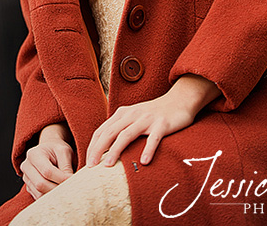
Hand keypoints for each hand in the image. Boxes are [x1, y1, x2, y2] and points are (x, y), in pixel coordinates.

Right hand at [20, 123, 73, 199]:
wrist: (49, 151)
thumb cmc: (57, 150)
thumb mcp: (64, 151)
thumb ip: (66, 166)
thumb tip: (70, 181)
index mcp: (34, 154)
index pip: (47, 171)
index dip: (61, 178)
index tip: (73, 180)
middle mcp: (26, 167)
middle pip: (40, 184)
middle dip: (57, 188)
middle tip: (70, 188)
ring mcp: (26, 178)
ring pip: (39, 193)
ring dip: (54, 195)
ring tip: (66, 190)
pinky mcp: (29, 187)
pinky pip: (39, 197)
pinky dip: (50, 197)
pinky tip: (59, 193)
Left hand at [87, 74, 220, 167]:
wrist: (180, 99)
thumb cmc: (155, 113)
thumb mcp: (134, 116)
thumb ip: (120, 128)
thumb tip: (103, 150)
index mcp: (123, 113)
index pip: (102, 131)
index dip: (92, 146)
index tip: (86, 163)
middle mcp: (132, 114)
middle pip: (110, 132)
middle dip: (98, 149)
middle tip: (90, 166)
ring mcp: (147, 118)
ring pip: (127, 135)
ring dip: (115, 150)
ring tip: (108, 166)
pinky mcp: (163, 123)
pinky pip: (154, 138)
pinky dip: (148, 149)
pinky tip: (144, 162)